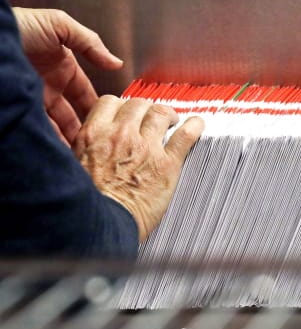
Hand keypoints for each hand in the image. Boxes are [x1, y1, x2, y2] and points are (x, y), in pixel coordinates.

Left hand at [13, 7, 123, 145]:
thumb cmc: (20, 26)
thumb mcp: (60, 25)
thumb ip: (91, 43)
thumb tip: (117, 63)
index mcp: (62, 70)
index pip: (85, 95)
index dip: (98, 108)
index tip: (111, 122)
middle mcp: (48, 88)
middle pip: (71, 116)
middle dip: (84, 130)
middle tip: (98, 146)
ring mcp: (32, 101)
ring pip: (55, 127)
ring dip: (68, 139)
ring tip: (82, 154)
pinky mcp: (18, 110)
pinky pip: (36, 129)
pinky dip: (49, 140)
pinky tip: (61, 150)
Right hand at [74, 97, 204, 241]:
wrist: (101, 226)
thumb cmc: (87, 204)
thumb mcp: (75, 167)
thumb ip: (88, 149)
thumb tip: (96, 142)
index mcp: (93, 135)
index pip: (110, 102)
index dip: (122, 106)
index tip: (128, 114)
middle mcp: (120, 135)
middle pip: (138, 105)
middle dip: (146, 109)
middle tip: (151, 118)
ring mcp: (146, 147)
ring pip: (161, 113)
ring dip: (168, 114)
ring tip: (172, 121)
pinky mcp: (167, 164)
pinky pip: (186, 136)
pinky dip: (195, 126)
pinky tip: (197, 125)